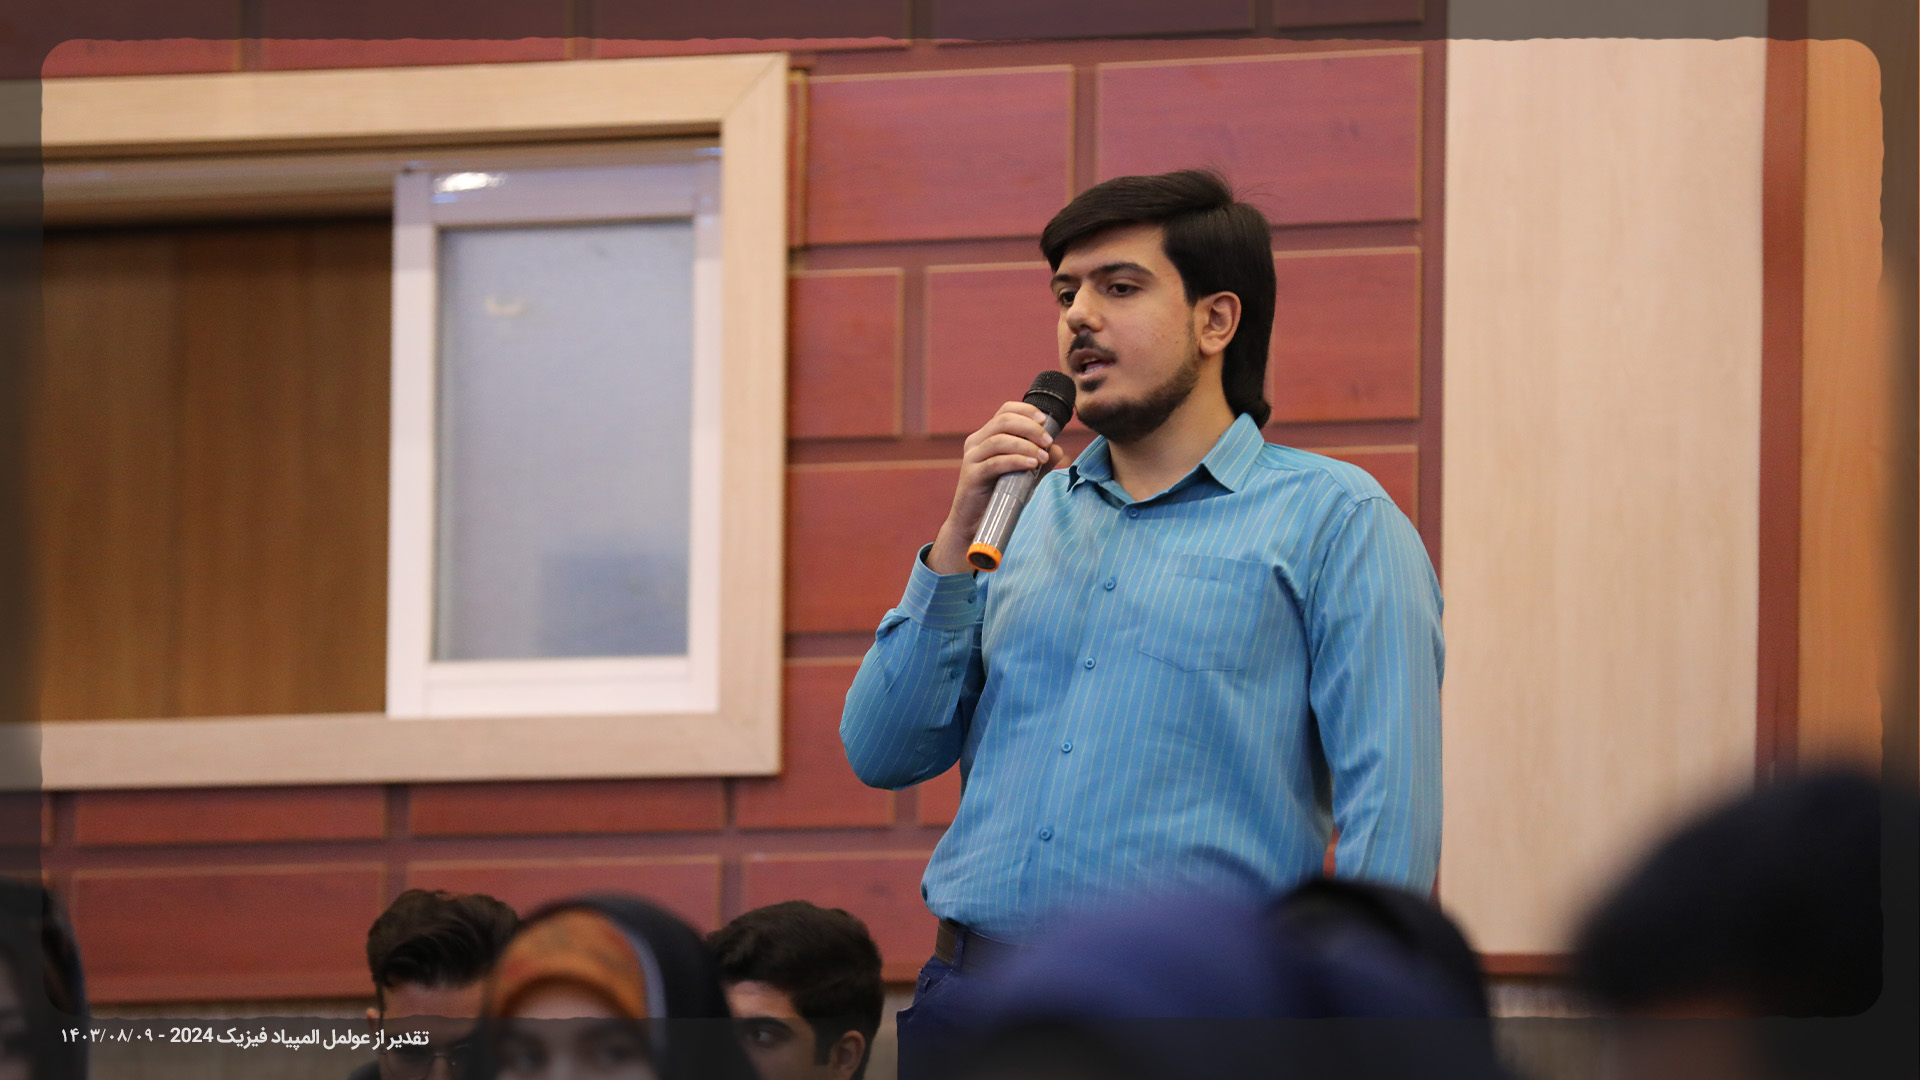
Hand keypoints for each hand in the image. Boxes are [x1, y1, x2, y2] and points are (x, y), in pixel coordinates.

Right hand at [926, 401, 1066, 574]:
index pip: (1005, 411)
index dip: (1026, 411)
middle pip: (1004, 421)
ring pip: (1000, 439)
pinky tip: (1032, 465)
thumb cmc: (999, 498)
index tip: (1045, 420)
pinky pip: (996, 462)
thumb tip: (1058, 449)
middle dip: (1030, 428)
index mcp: (986, 437)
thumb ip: (1040, 462)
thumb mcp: (1024, 477)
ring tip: (1042, 457)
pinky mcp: (972, 476)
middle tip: (1048, 441)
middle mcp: (976, 443)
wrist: (974, 525)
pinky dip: (1016, 460)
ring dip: (1026, 445)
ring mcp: (972, 458)